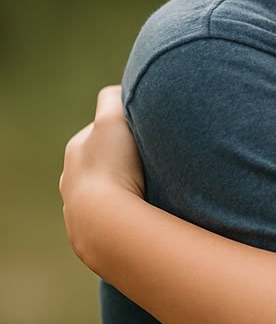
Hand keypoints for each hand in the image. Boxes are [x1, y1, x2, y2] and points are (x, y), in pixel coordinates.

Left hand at [61, 86, 145, 264]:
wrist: (105, 223)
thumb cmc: (112, 168)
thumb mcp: (113, 120)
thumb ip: (116, 98)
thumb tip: (123, 91)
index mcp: (78, 148)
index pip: (104, 125)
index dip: (128, 123)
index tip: (148, 128)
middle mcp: (74, 176)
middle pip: (106, 156)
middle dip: (126, 155)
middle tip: (154, 158)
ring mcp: (81, 206)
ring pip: (110, 186)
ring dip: (126, 184)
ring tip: (151, 186)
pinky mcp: (93, 232)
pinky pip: (114, 213)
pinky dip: (126, 209)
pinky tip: (143, 209)